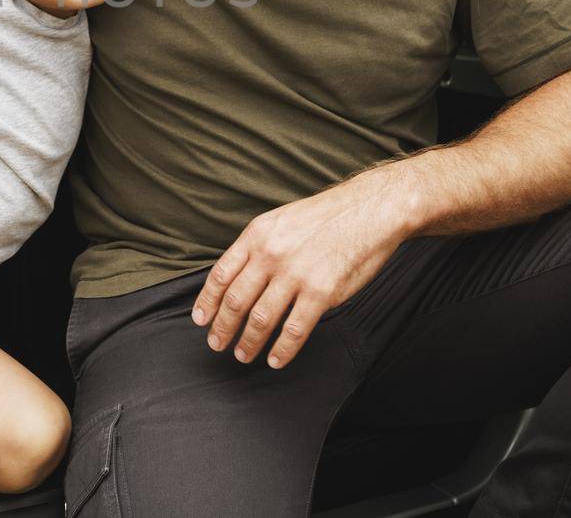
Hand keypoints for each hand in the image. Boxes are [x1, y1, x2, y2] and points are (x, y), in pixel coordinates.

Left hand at [191, 168, 416, 368]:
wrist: (369, 210)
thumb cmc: (325, 217)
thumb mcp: (280, 221)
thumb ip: (257, 248)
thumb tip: (237, 278)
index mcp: (257, 235)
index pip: (221, 274)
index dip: (207, 302)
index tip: (201, 320)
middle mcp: (271, 255)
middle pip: (236, 300)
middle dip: (222, 327)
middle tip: (217, 343)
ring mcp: (295, 274)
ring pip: (261, 318)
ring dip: (249, 342)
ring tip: (243, 354)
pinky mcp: (321, 292)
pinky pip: (294, 329)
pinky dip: (283, 349)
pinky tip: (276, 359)